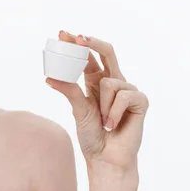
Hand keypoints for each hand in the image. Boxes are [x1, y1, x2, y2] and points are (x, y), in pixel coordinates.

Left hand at [46, 31, 148, 171]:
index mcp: (95, 80)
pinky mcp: (140, 101)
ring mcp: (128, 90)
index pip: (87, 56)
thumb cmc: (91, 134)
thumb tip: (49, 77)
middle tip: (78, 38)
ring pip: (109, 82)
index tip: (62, 33)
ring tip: (103, 120)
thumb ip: (68, 90)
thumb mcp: (77, 109)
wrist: (106, 157)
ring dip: (102, 104)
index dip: (76, 43)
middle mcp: (112, 81)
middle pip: (107, 52)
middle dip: (92, 42)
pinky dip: (113, 113)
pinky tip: (112, 125)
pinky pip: (123, 96)